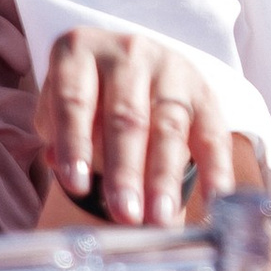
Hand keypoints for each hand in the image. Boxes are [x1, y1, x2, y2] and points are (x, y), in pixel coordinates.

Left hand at [36, 28, 235, 229]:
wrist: (129, 67)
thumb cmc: (84, 96)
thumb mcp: (57, 104)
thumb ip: (54, 133)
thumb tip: (58, 163)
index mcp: (81, 51)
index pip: (74, 101)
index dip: (75, 144)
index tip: (76, 187)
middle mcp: (128, 52)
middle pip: (127, 116)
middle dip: (125, 170)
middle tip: (124, 215)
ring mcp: (171, 69)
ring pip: (169, 127)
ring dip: (164, 177)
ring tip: (157, 219)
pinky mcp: (204, 92)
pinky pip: (213, 135)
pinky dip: (216, 171)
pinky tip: (213, 202)